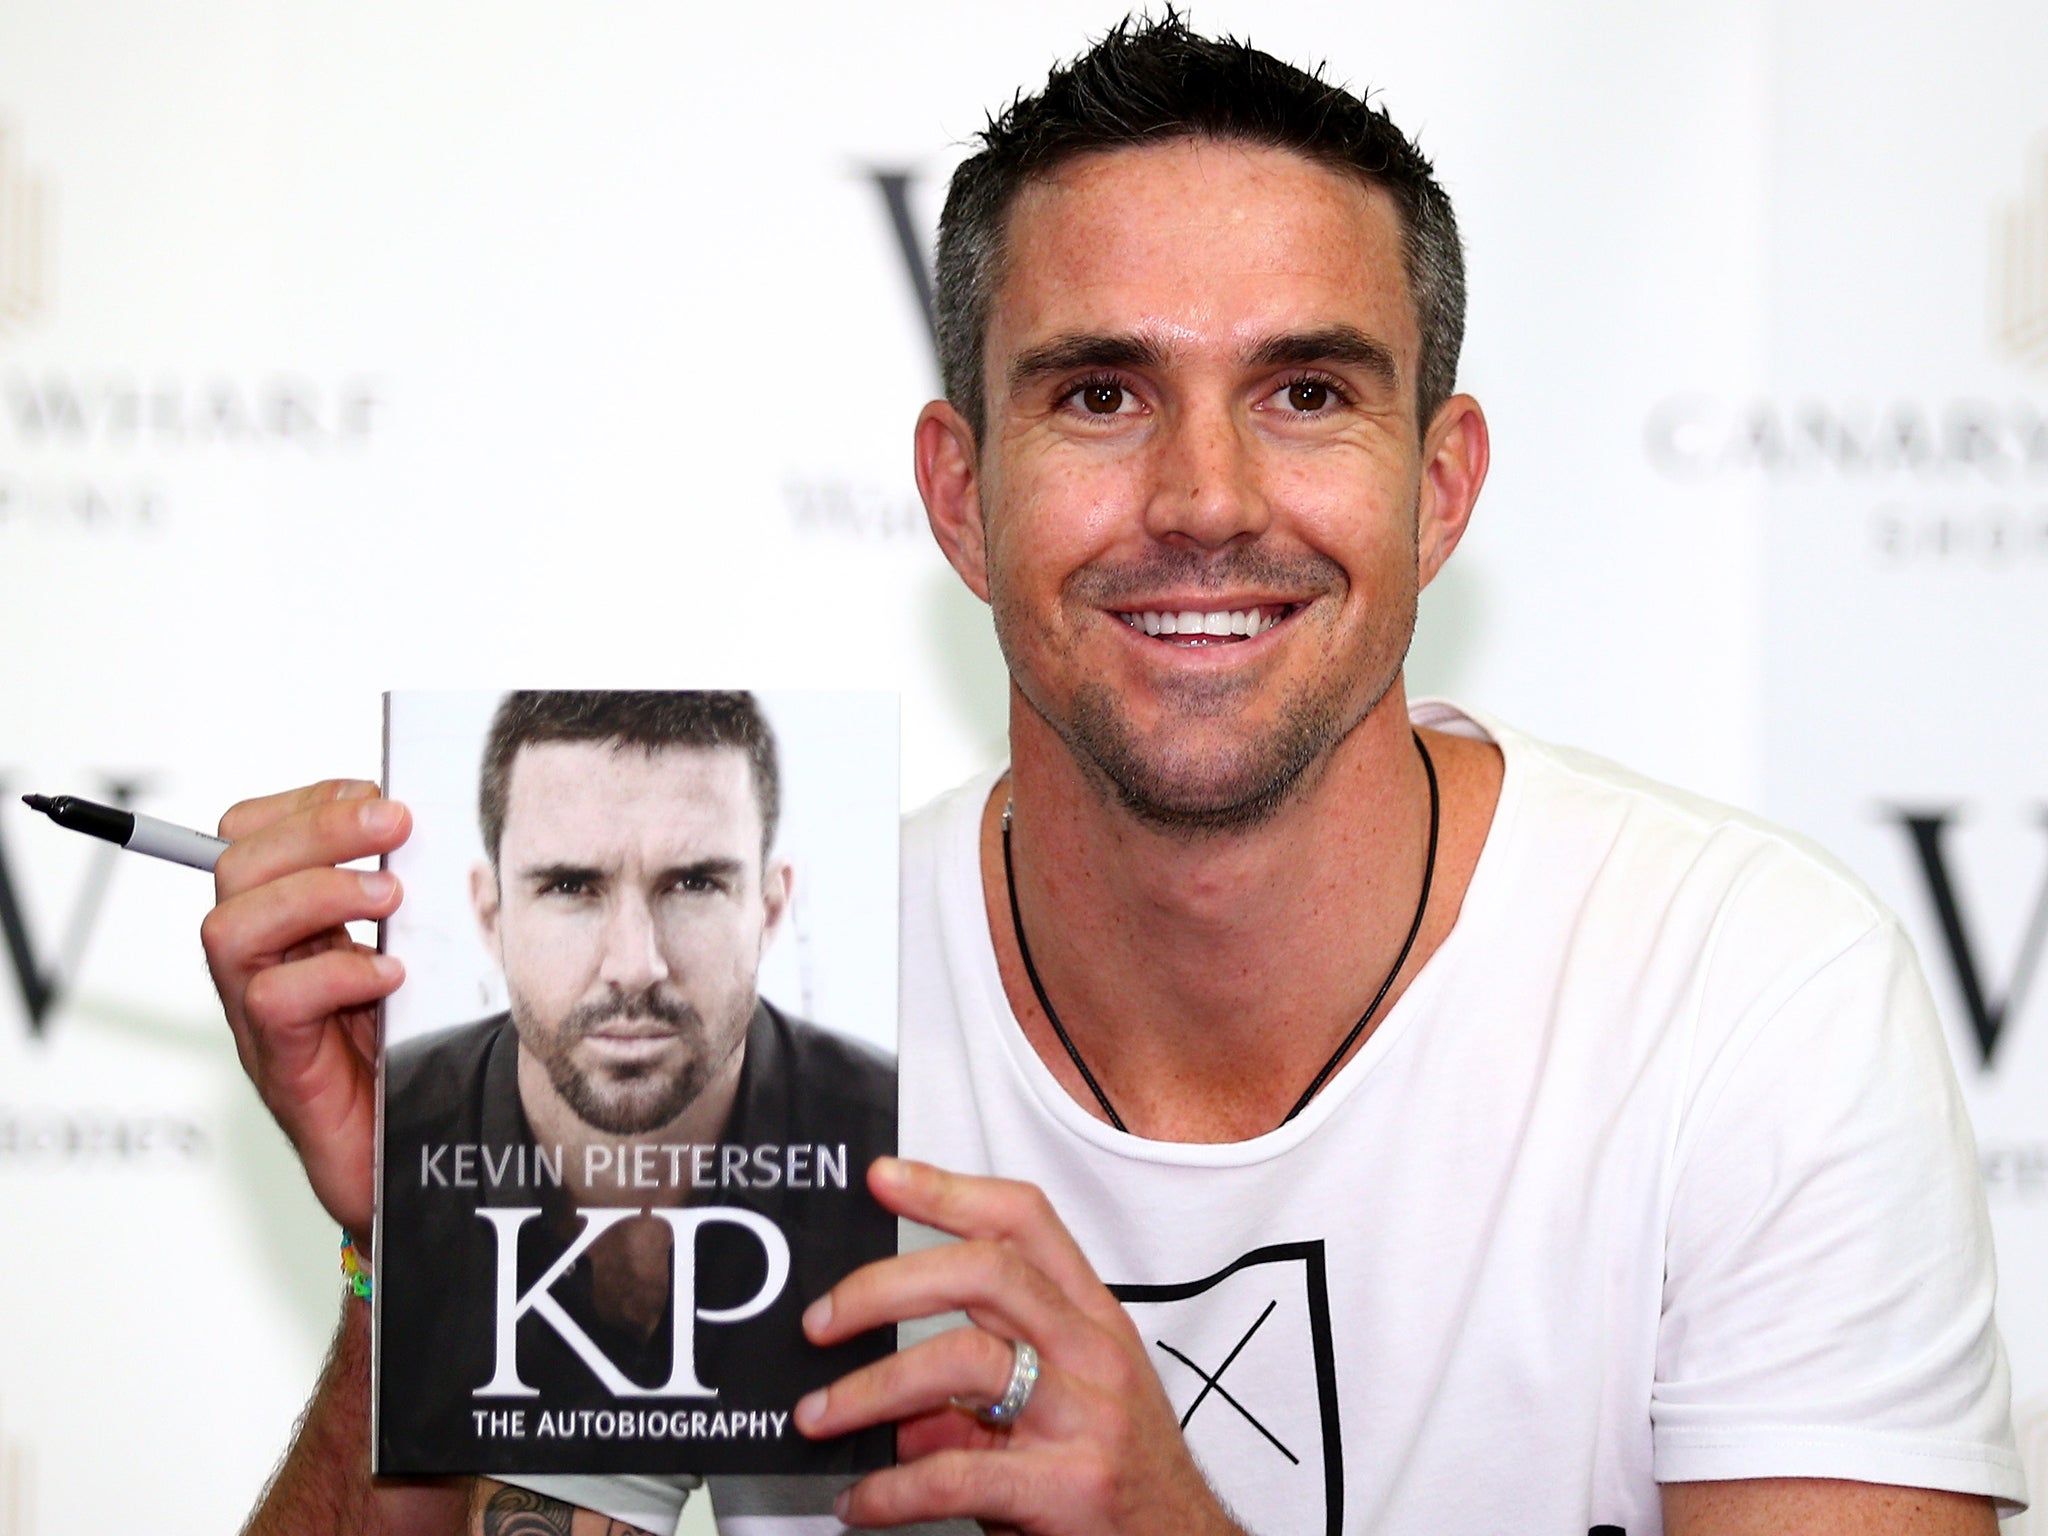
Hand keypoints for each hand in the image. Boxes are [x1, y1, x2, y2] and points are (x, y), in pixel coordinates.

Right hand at [200, 780, 411, 1236]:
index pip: (251, 836)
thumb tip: (430, 829)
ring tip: (389, 900)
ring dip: (316, 894)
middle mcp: (263, 967)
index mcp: (291, 929)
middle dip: (316, 829)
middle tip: (395, 828)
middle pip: (235, 866)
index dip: (305, 802)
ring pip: (233, 929)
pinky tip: (388, 976)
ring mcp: (264, 1022)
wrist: (413, 1167)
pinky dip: (334, 974)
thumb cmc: (413, 1059)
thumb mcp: (414, 958)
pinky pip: (273, 1003)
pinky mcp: (286, 1071)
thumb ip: (408, 902)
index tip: (378, 795)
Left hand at [794, 1158, 1243, 1535]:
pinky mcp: (1069, 1487)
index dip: (949, 1190)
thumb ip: (976, 1395)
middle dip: (886, 1286)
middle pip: (985, 1272)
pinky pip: (958, 1472)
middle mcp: (1093, 1352)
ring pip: (965, 1359)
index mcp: (1091, 1318)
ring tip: (820, 1417)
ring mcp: (1086, 1416)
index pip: (1023, 1221)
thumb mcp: (1062, 1410)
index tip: (883, 1179)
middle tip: (822, 1319)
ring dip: (872, 1387)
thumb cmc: (1123, 1478)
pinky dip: (892, 1488)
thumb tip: (885, 1400)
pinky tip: (861, 1500)